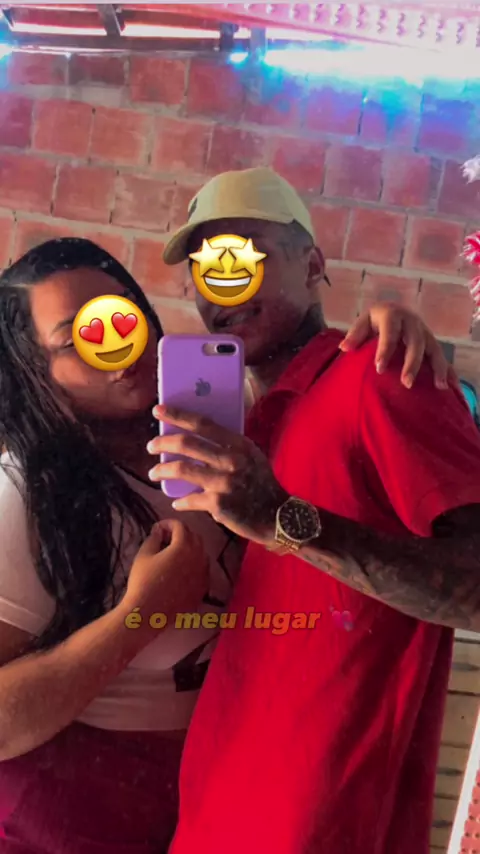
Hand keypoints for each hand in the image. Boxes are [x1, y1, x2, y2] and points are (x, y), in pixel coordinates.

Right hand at [124, 519, 208, 616]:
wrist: (148, 613)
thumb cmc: (143, 581)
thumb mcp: (144, 555)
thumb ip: (154, 538)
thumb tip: (159, 530)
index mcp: (183, 547)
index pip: (180, 526)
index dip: (168, 523)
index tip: (158, 528)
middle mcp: (198, 558)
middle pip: (195, 537)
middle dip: (181, 533)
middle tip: (166, 538)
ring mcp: (203, 574)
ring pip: (202, 554)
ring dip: (190, 549)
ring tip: (174, 554)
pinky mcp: (203, 589)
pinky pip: (203, 571)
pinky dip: (195, 565)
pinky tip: (182, 570)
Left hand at [148, 407, 286, 544]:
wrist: (277, 516)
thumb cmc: (260, 483)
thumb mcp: (250, 457)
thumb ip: (227, 446)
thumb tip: (194, 437)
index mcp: (239, 445)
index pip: (203, 424)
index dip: (178, 415)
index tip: (158, 410)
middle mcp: (231, 460)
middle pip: (187, 444)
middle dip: (162, 442)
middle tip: (151, 446)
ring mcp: (224, 483)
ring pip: (182, 470)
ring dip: (162, 470)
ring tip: (153, 473)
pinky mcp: (218, 505)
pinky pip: (190, 499)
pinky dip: (181, 501)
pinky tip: (177, 502)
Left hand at [339, 302, 449, 389]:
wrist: (391, 313)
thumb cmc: (373, 323)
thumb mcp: (362, 324)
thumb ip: (354, 335)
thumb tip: (344, 348)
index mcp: (391, 314)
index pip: (390, 330)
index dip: (386, 349)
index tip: (379, 368)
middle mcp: (411, 321)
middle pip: (415, 341)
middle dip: (412, 362)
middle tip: (406, 383)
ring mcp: (424, 332)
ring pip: (433, 348)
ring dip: (437, 367)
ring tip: (438, 385)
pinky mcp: (432, 342)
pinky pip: (441, 357)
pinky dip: (447, 370)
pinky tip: (448, 386)